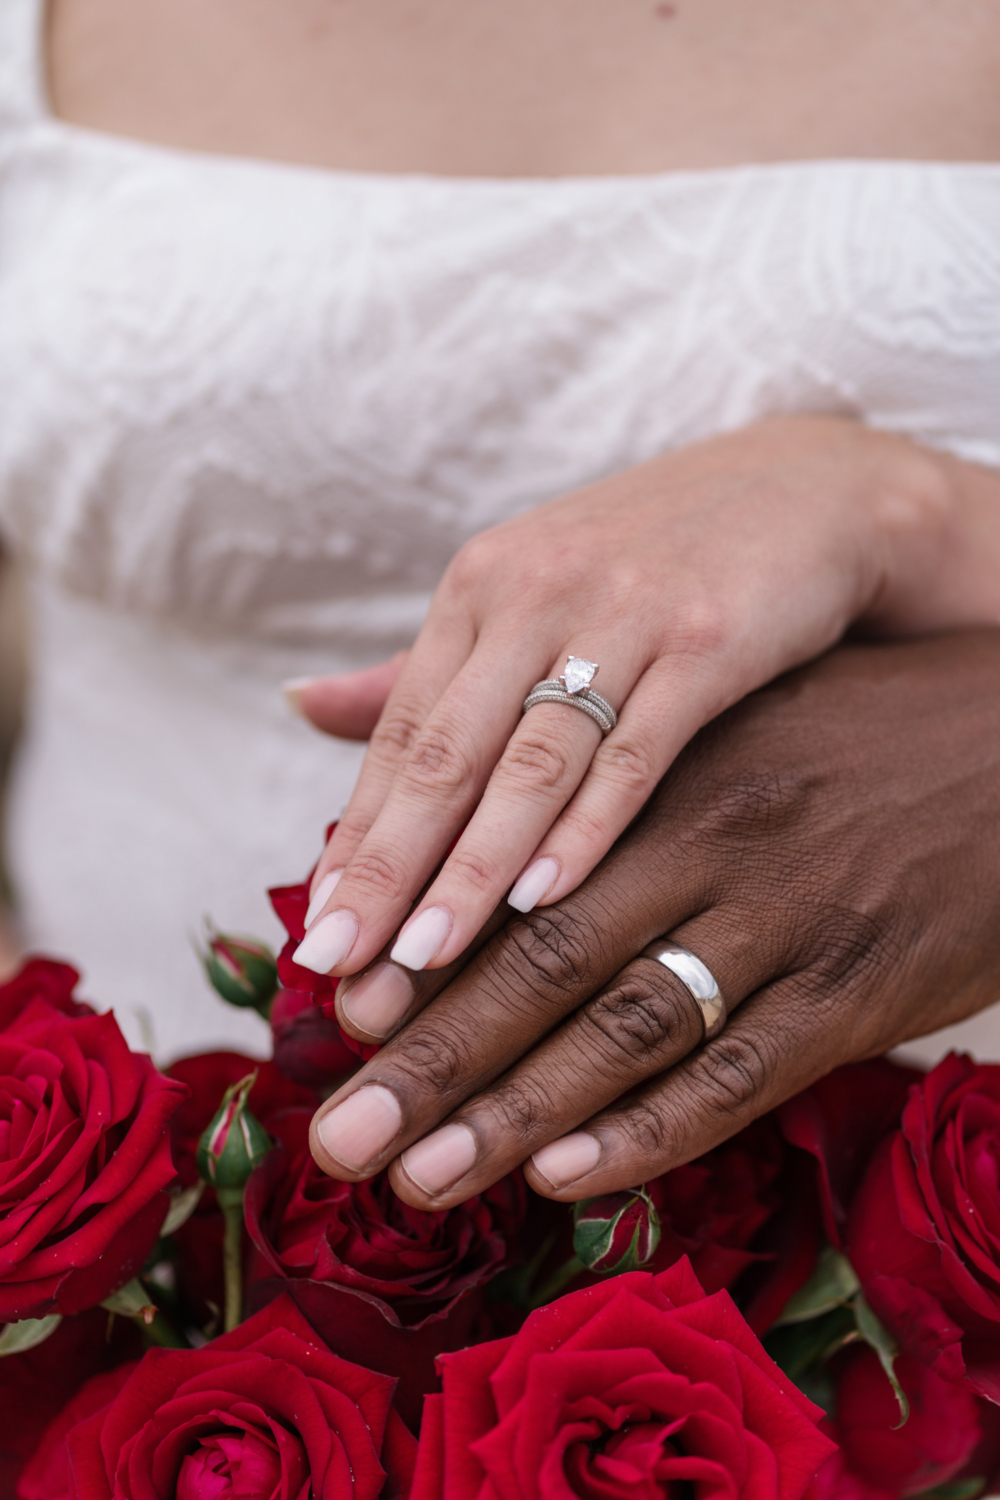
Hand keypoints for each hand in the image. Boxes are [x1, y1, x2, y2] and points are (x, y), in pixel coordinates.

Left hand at [293, 415, 974, 979]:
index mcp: (479, 588)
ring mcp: (621, 615)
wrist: (806, 487)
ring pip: (530, 762)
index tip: (317, 932)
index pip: (400, 732)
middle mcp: (535, 594)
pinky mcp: (708, 640)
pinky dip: (586, 827)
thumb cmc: (649, 557)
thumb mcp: (525, 591)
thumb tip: (301, 703)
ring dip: (473, 866)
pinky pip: (635, 751)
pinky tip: (544, 900)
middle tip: (338, 963)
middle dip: (387, 866)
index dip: (355, 835)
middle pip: (445, 753)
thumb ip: (423, 667)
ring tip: (424, 954)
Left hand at [306, 629, 999, 1204]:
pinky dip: (651, 1129)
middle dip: (431, 1058)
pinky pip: (740, 1071)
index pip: (513, 865)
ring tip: (418, 1178)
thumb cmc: (842, 731)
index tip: (334, 1012)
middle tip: (337, 1136)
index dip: (419, 943)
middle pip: (543, 960)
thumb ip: (585, 747)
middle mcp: (709, 838)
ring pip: (627, 1026)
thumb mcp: (714, 711)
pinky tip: (568, 1175)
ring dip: (515, 1113)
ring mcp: (787, 916)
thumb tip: (464, 788)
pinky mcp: (860, 986)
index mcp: (656, 767)